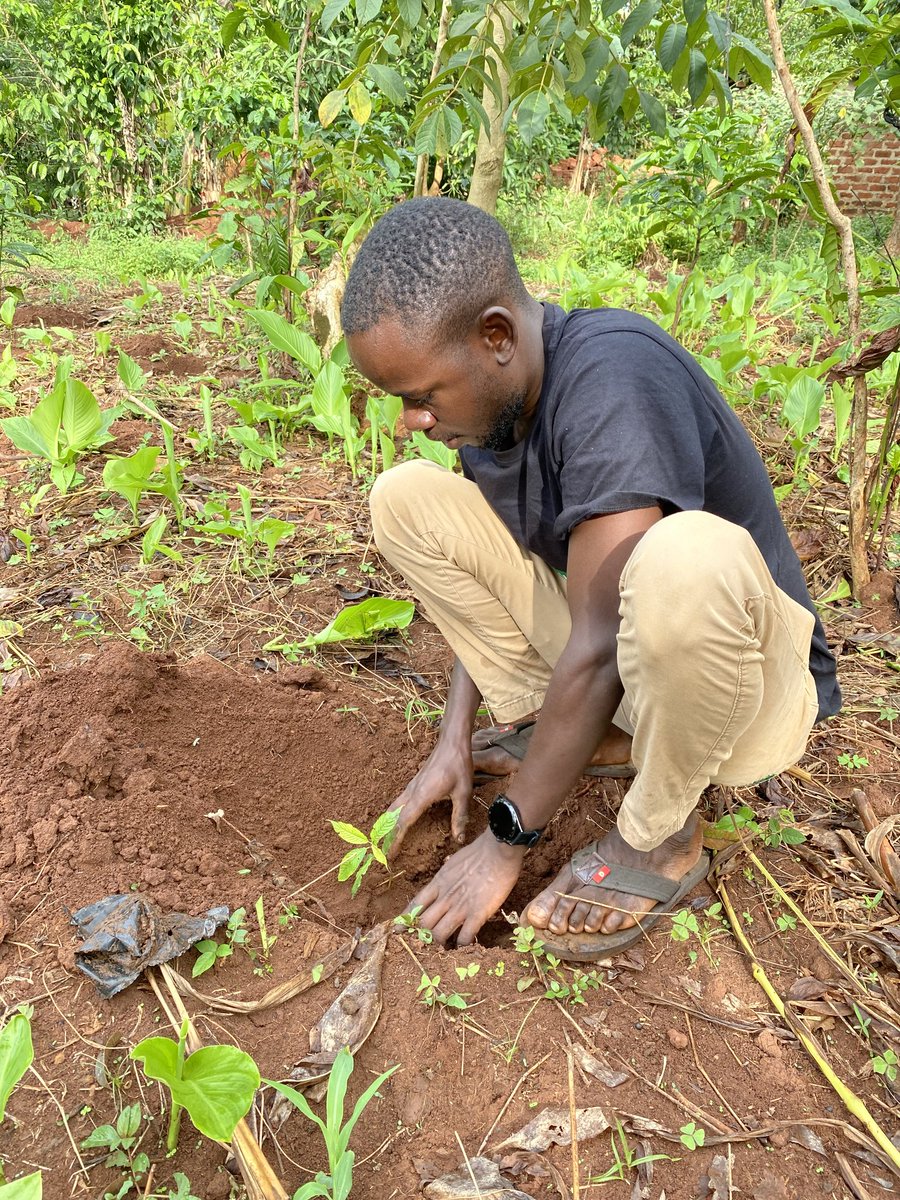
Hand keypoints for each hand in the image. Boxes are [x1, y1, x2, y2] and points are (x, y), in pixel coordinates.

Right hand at [387, 737, 473, 857]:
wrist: (451, 742)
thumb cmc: (458, 765)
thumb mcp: (463, 793)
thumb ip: (460, 817)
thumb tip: (458, 838)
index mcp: (421, 796)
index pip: (403, 822)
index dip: (395, 840)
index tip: (389, 854)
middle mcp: (412, 791)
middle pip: (393, 816)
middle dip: (385, 834)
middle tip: (381, 850)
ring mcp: (412, 785)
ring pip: (394, 807)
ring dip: (388, 823)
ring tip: (384, 837)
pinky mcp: (415, 782)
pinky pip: (400, 800)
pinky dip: (395, 812)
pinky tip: (399, 817)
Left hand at [406, 830, 525, 945]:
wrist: (498, 850)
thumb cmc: (479, 853)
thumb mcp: (453, 863)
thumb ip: (446, 877)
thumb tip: (444, 881)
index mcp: (438, 884)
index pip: (415, 905)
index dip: (405, 920)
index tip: (398, 930)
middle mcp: (445, 898)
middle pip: (423, 924)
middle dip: (420, 937)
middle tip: (424, 945)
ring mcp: (460, 907)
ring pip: (439, 935)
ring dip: (439, 945)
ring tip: (442, 951)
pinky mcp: (477, 914)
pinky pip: (464, 937)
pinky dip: (462, 946)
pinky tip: (464, 948)